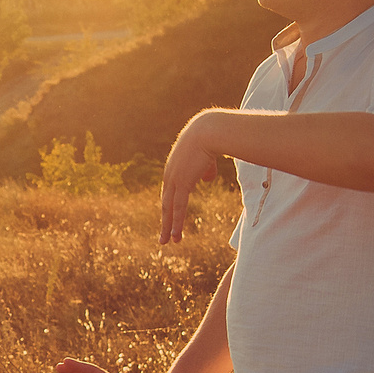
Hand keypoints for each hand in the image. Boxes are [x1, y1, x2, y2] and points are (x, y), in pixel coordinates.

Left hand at [159, 117, 223, 243]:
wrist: (208, 131)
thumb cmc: (210, 139)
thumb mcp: (206, 156)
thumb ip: (205, 169)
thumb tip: (206, 179)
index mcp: (174, 167)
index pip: (170, 191)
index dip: (170, 205)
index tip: (170, 216)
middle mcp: (170, 175)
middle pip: (166, 202)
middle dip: (165, 220)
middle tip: (163, 236)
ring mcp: (174, 180)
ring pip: (169, 209)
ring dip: (168, 227)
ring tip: (166, 242)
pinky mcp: (182, 184)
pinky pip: (178, 208)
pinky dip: (176, 223)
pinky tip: (175, 235)